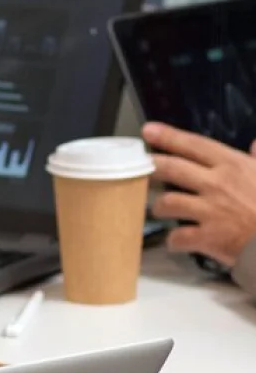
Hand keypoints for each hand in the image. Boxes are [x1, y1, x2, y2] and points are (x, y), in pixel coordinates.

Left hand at [145, 122, 255, 265]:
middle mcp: (216, 184)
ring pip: (167, 202)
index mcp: (233, 166)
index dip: (169, 137)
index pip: (194, 145)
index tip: (148, 131)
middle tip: (139, 168)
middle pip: (171, 169)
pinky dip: (173, 241)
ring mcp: (210, 210)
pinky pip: (178, 237)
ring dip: (158, 207)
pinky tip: (175, 241)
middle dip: (151, 167)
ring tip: (159, 209)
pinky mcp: (209, 237)